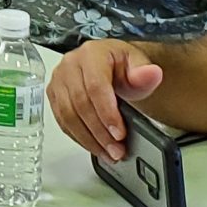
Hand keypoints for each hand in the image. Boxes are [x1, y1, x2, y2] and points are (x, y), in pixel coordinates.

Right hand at [47, 39, 164, 163]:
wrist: (111, 66)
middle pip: (80, 104)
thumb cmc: (122, 67)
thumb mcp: (139, 66)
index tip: (119, 133)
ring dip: (89, 139)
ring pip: (68, 116)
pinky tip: (95, 147)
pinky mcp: (54, 96)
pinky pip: (63, 122)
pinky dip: (79, 138)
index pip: (95, 86)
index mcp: (91, 54)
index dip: (107, 113)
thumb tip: (152, 74)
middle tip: (116, 149)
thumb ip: (145, 73)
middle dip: (99, 132)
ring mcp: (59, 81)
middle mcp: (70, 65)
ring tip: (109, 153)